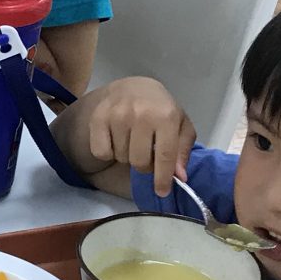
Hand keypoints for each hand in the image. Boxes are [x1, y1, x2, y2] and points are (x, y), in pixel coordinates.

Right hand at [76, 77, 193, 197]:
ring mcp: (117, 115)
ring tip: (131, 141)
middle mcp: (141, 114)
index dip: (163, 178)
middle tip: (146, 152)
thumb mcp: (180, 125)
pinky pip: (101, 153)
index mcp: (166, 116)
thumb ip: (182, 151)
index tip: (161, 192)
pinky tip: (115, 139)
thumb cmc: (160, 109)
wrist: (132, 87)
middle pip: (140, 162)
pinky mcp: (98, 119)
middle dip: (144, 164)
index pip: (164, 156)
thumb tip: (180, 177)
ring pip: (121, 158)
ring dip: (127, 156)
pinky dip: (108, 152)